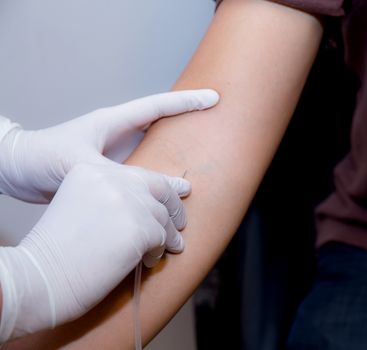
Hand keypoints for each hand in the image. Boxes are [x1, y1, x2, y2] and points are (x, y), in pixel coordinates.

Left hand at [0, 89, 217, 202]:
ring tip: (199, 165)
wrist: (17, 171)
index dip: (186, 102)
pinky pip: (142, 173)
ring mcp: (116, 154)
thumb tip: (153, 190)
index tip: (212, 98)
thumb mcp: (79, 164)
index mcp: (113, 123)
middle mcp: (118, 135)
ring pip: (154, 151)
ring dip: (175, 156)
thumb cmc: (41, 158)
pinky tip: (168, 192)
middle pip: (161, 125)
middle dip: (188, 124)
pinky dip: (158, 179)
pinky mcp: (111, 173)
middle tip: (215, 125)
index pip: (157, 107)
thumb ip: (116, 176)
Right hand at [0, 163, 189, 340]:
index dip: (165, 184)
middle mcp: (112, 180)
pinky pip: (162, 238)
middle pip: (158, 188)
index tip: (182, 189)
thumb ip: (110, 196)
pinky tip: (148, 260)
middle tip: (181, 221)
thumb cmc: (56, 249)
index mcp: (92, 170)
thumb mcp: (79, 205)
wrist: (39, 276)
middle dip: (174, 206)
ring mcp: (127, 202)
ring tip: (168, 247)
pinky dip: (158, 251)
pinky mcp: (140, 228)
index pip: (139, 174)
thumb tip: (149, 206)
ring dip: (167, 235)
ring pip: (162, 216)